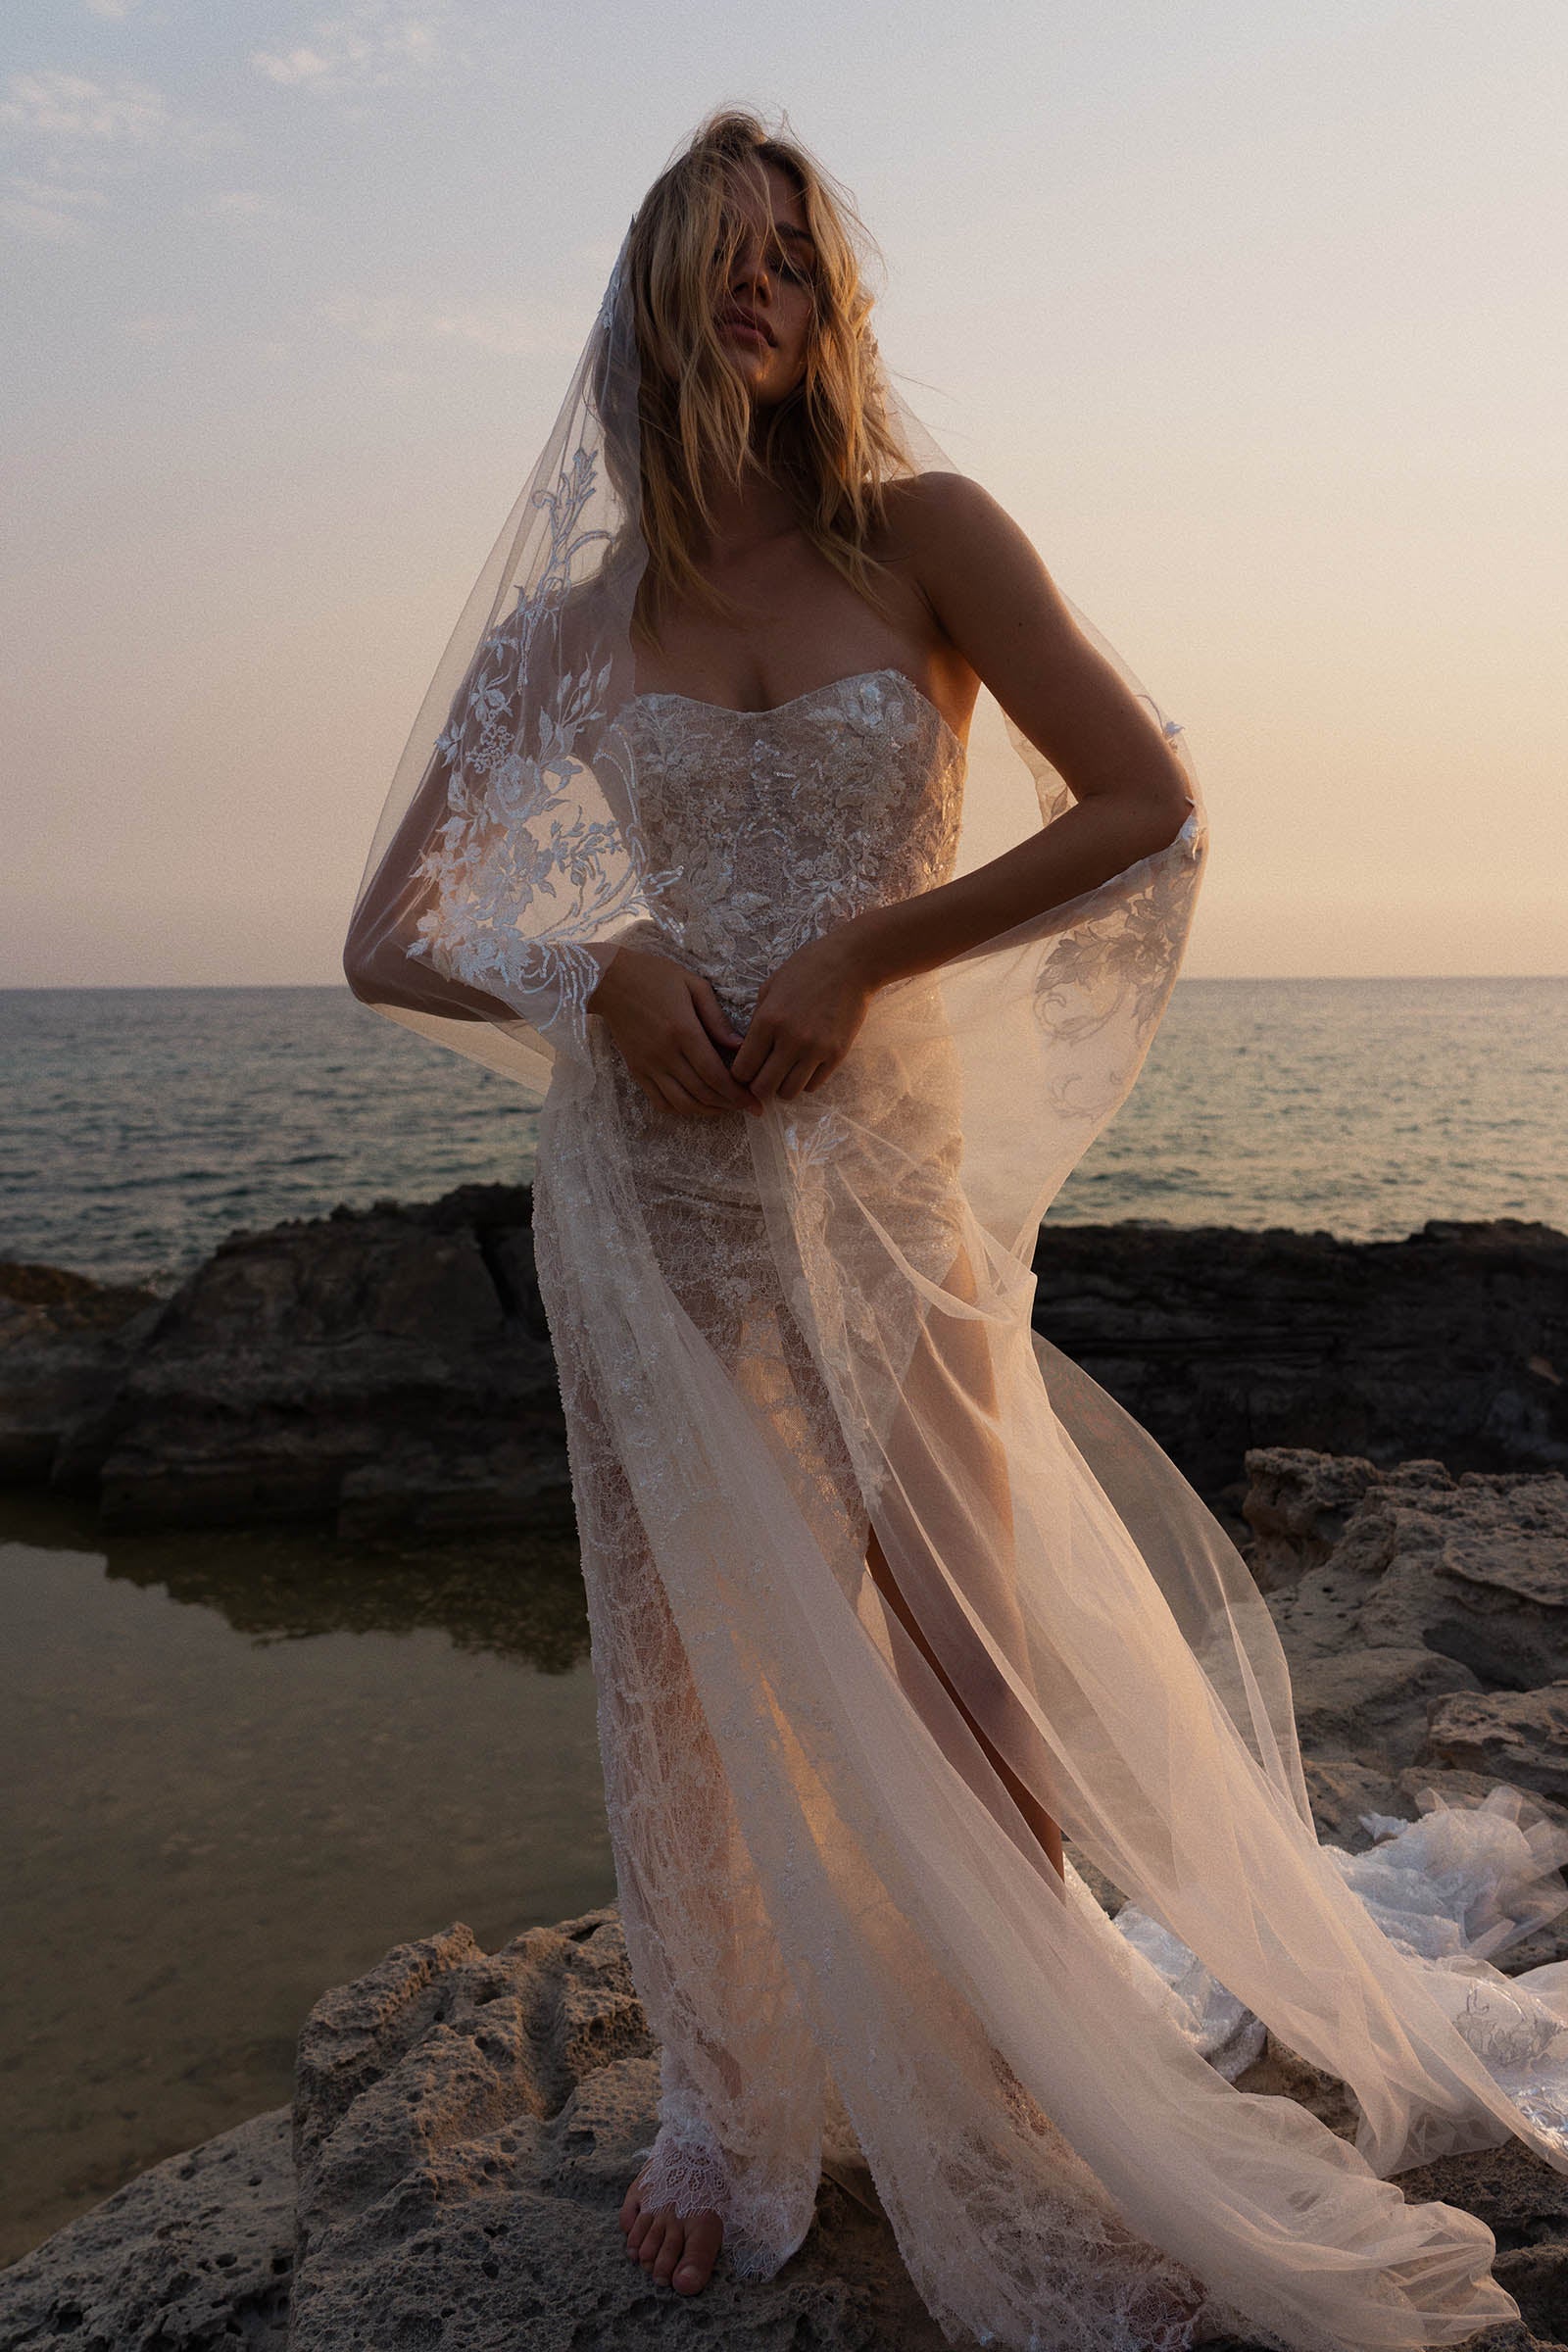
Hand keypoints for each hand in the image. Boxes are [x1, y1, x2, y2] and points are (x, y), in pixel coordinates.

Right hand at [587, 946, 761, 1117]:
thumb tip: (740, 1046)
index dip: (737, 1093)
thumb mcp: (694, 985)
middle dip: (729, 1105)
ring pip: (682, 1103)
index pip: (715, 1074)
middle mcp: (665, 1054)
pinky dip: (680, 1110)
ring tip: (724, 1107)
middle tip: (746, 1106)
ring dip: (707, 1111)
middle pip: (702, 1093)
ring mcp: (648, 1065)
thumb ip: (717, 1019)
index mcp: (683, 1031)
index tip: (753, 1101)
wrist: (611, 980)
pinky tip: (695, 1104)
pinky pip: (659, 1101)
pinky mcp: (636, 1070)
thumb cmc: (656, 976)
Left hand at [730, 928, 875, 1103]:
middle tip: (763, 1077)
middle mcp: (790, 1039)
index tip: (745, 1071)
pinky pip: (813, 1085)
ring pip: (789, 1092)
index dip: (740, 1075)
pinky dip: (805, 1081)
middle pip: (763, 1088)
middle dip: (758, 1086)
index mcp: (769, 1021)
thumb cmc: (808, 968)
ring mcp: (816, 1049)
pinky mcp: (837, 1055)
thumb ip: (757, 1018)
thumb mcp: (771, 986)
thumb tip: (747, 1048)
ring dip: (782, 1086)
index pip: (743, 1069)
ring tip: (785, 1072)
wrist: (852, 963)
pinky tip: (805, 1066)